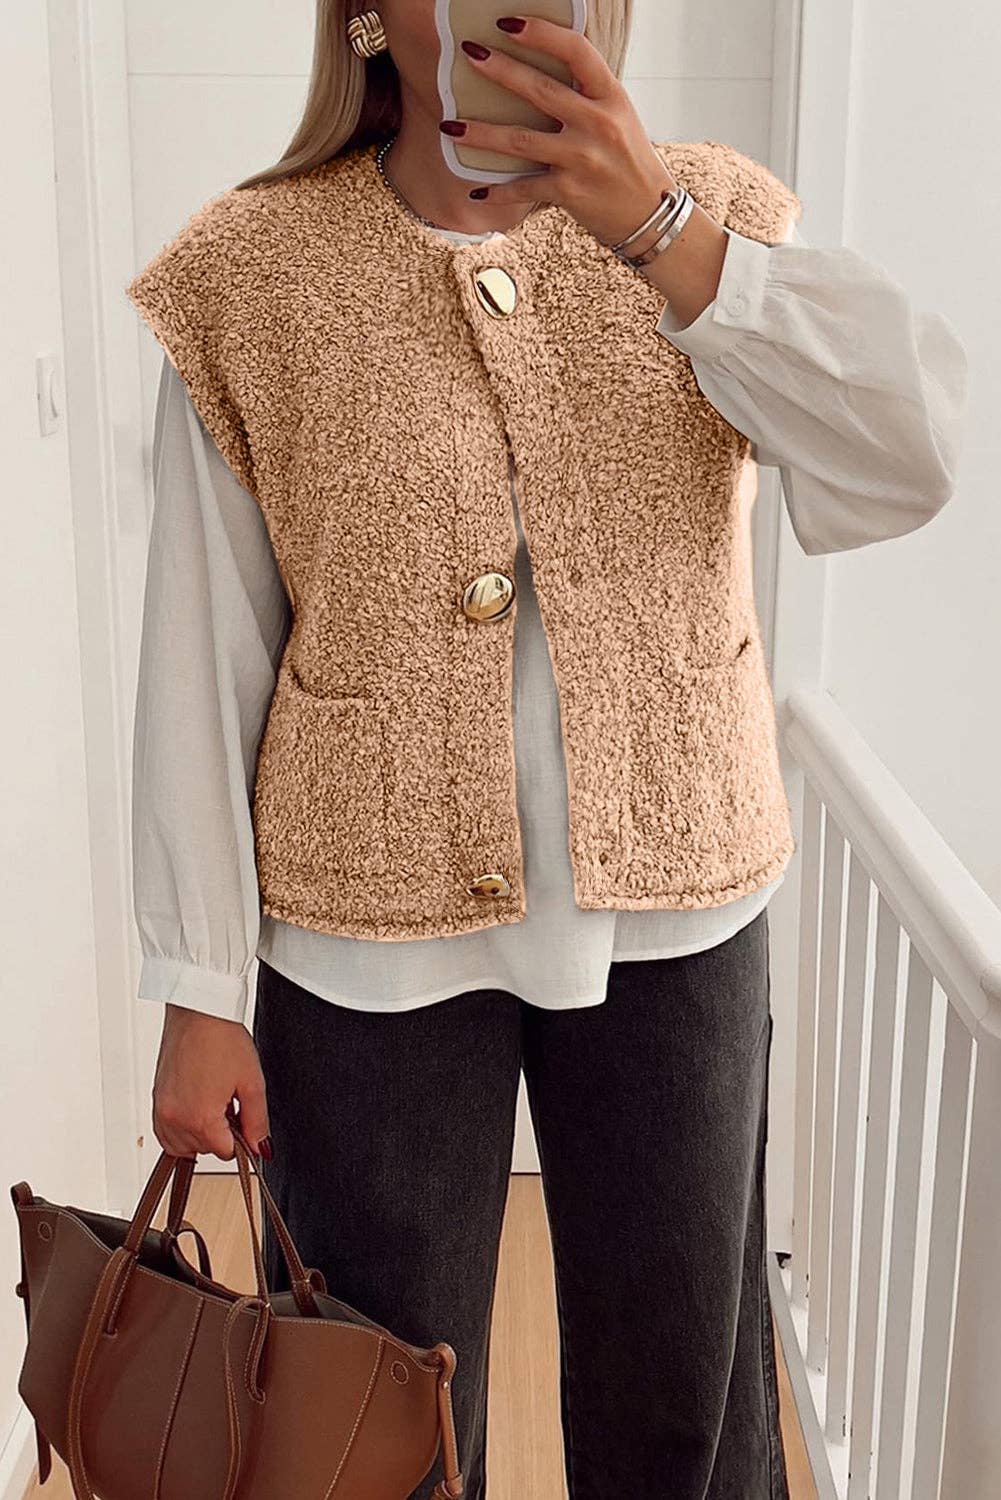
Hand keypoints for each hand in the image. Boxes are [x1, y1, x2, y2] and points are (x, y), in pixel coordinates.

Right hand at [152, 1004, 270, 1161]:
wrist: (198, 1011)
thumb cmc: (223, 1039)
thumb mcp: (252, 1083)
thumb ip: (257, 1123)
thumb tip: (260, 1149)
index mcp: (201, 1118)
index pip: (226, 1153)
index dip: (240, 1136)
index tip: (242, 1116)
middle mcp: (175, 1118)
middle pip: (204, 1149)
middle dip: (220, 1132)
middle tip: (229, 1101)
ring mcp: (162, 1110)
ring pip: (182, 1146)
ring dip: (199, 1133)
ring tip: (212, 1101)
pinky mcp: (155, 1099)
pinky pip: (165, 1132)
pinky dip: (180, 1127)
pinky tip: (196, 1105)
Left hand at [441, 15, 676, 246]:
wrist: (649, 213)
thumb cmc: (628, 160)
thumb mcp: (618, 115)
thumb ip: (586, 93)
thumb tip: (540, 68)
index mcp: (611, 97)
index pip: (576, 51)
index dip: (541, 33)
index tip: (508, 23)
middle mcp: (597, 124)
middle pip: (539, 90)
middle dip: (500, 69)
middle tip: (469, 54)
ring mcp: (582, 159)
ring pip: (520, 141)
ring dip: (481, 134)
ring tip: (450, 126)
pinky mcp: (569, 192)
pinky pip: (524, 188)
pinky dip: (498, 192)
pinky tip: (476, 191)